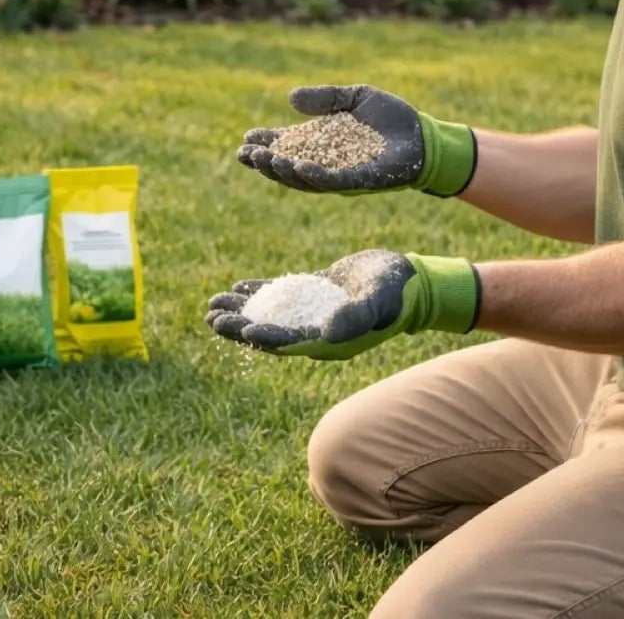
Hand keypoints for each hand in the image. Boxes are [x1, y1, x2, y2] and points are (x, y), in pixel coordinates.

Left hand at [204, 250, 479, 360]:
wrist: (412, 281)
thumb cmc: (398, 293)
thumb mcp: (378, 301)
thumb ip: (354, 316)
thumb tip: (326, 330)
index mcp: (329, 340)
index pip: (288, 342)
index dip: (262, 336)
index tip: (239, 329)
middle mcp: (317, 332)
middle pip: (270, 332)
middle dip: (239, 326)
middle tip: (211, 317)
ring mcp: (314, 314)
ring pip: (270, 315)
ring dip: (242, 311)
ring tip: (213, 304)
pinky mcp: (314, 295)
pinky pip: (281, 297)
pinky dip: (259, 293)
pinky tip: (238, 286)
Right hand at [236, 85, 476, 197]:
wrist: (425, 136)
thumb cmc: (392, 118)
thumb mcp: (354, 98)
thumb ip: (325, 98)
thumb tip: (291, 98)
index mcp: (322, 143)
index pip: (287, 146)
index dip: (265, 144)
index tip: (246, 139)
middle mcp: (327, 163)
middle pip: (288, 167)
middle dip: (265, 162)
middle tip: (245, 153)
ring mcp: (342, 175)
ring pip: (305, 179)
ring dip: (283, 171)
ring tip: (266, 161)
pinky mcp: (361, 181)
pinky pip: (334, 182)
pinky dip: (315, 175)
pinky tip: (300, 166)